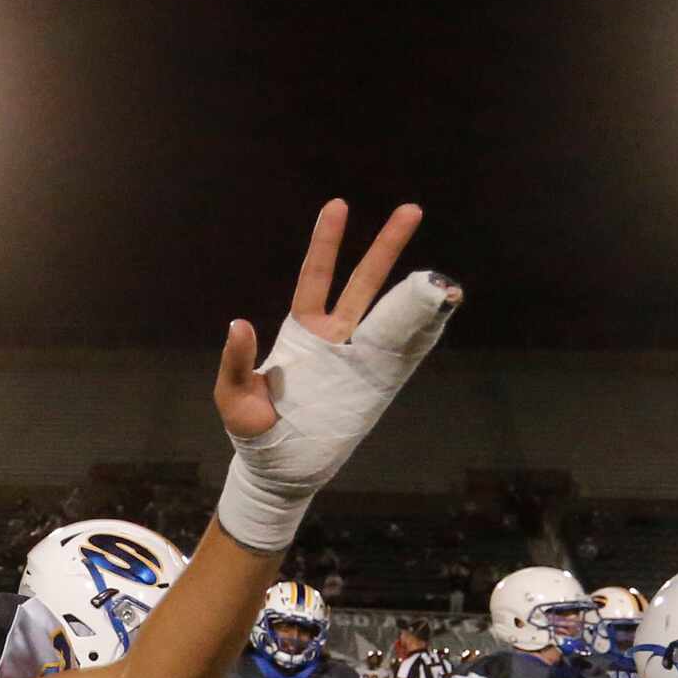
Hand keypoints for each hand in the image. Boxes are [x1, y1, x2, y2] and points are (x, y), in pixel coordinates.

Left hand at [215, 201, 459, 551]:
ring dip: (418, 291)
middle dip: (387, 246)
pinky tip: (444, 311)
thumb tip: (239, 324)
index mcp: (301, 331)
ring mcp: (357, 361)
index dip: (326, 243)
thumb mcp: (232, 395)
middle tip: (412, 208)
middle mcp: (334, 338)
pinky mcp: (374, 386)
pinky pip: (405, 355)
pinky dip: (425, 333)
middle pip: (364, 283)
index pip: (316, 278)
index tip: (337, 206)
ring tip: (444, 272)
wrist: (277, 471)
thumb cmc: (252, 431)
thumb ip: (236, 361)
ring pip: (391, 314)